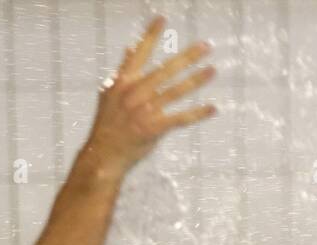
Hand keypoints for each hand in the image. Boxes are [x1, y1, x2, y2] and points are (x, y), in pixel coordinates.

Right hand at [85, 16, 215, 173]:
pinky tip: (213, 108)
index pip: (138, 53)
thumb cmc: (109, 125)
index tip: (162, 18)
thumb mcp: (110, 95)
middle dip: (187, 57)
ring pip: (175, 91)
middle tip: (206, 46)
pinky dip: (197, 113)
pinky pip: (180, 118)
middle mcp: (133, 93)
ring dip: (196, 80)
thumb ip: (123, 71)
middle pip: (165, 70)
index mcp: (123, 82)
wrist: (104, 155)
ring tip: (213, 70)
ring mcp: (144, 111)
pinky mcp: (153, 129)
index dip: (150, 36)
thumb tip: (129, 47)